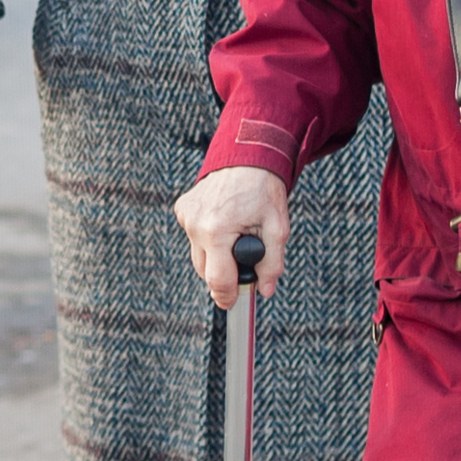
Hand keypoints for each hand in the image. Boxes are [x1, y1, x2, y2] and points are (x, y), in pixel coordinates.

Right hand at [175, 166, 288, 308]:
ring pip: (199, 255)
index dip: (228, 296)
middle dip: (226, 272)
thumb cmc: (264, 191)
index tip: (233, 303)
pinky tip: (224, 221)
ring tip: (237, 234)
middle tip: (246, 258)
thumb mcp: (277, 228)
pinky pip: (195, 237)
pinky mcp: (182, 209)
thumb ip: (272, 263)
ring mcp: (186, 216)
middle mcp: (195, 225)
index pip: (218, 280)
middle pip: (206, 271)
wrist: (247, 157)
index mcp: (217, 231)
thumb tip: (264, 291)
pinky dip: (209, 237)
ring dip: (216, 254)